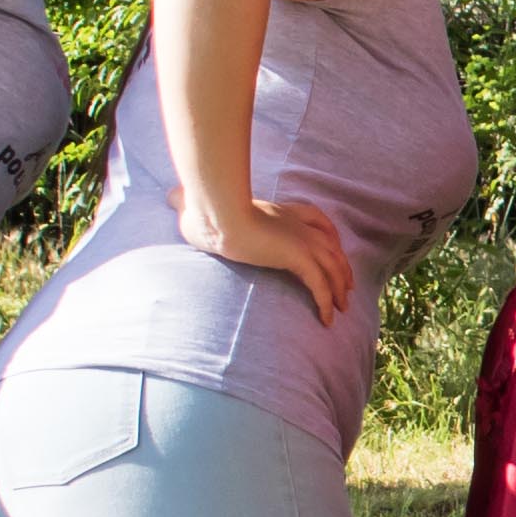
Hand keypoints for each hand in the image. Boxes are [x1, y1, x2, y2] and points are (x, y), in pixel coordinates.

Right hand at [186, 189, 356, 325]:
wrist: (218, 213)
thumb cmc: (206, 210)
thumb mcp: (198, 205)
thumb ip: (189, 201)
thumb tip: (168, 196)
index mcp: (282, 210)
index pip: (318, 220)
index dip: (330, 237)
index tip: (334, 252)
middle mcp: (297, 224)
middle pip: (332, 246)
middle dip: (342, 267)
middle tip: (346, 288)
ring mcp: (301, 239)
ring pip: (333, 268)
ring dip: (339, 289)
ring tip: (340, 309)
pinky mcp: (297, 256)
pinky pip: (321, 284)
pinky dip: (326, 302)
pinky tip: (327, 319)